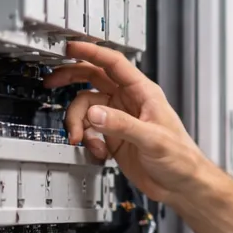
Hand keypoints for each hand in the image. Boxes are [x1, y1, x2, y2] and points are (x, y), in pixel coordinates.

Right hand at [44, 41, 211, 205]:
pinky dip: (88, 140)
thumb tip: (96, 113)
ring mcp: (119, 119)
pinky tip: (99, 152)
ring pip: (86, 108)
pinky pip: (90, 130)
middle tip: (51, 82)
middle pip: (93, 78)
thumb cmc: (181, 159)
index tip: (70, 47)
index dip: (91, 52)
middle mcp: (129, 102)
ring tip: (79, 138)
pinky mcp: (113, 137)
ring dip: (78, 122)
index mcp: (144, 93)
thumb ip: (122, 125)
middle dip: (71, 79)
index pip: (114, 64)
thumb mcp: (152, 140)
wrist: (181, 186)